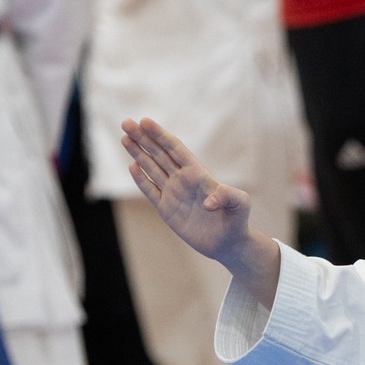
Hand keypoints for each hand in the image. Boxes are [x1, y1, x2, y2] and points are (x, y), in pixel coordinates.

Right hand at [121, 119, 279, 308]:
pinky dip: (141, 179)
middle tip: (126, 122)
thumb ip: (227, 197)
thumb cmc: (238, 220)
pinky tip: (132, 166)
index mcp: (198, 173)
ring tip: (124, 138)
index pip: (175, 149)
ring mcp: (173, 193)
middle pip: (159, 154)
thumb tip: (208, 203)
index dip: (160, 135)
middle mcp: (183, 180)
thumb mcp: (240, 203)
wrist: (228, 243)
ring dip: (138, 153)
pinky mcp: (167, 209)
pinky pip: (151, 191)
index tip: (145, 121)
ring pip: (151, 168)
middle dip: (143, 138)